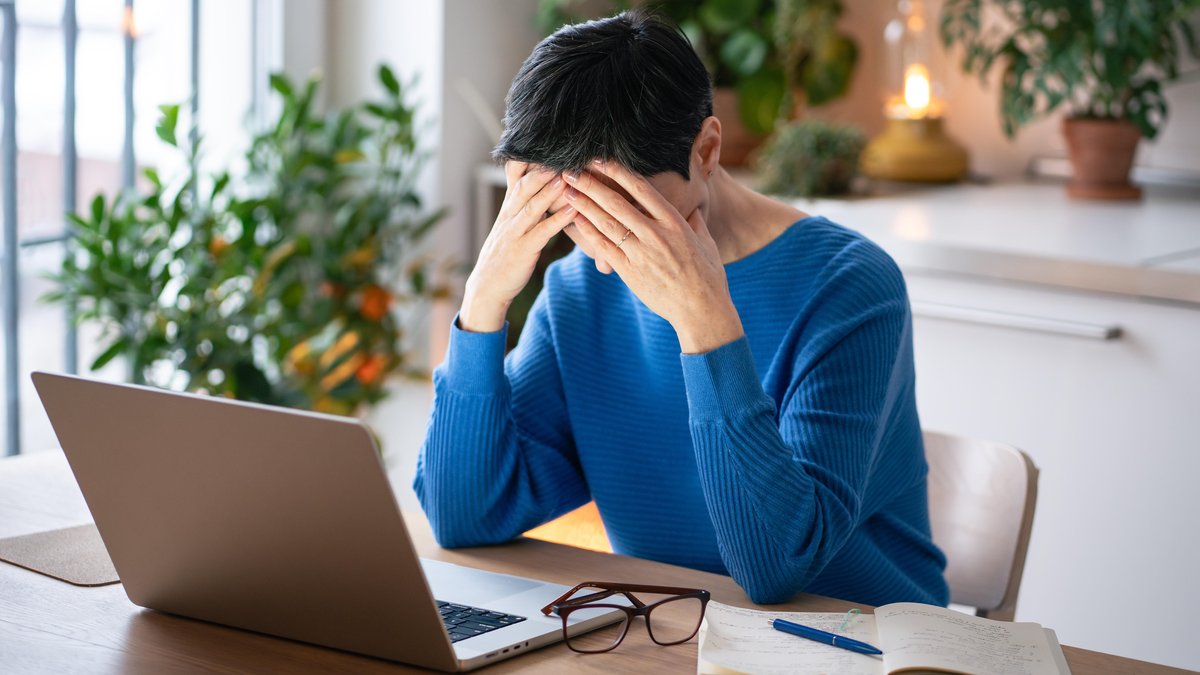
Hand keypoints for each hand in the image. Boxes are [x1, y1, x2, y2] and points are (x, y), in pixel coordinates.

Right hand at [460, 162, 574, 332]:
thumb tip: (541, 182)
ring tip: (567, 175)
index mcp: (509, 205)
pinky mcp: (523, 249)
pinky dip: (558, 220)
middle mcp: (510, 214)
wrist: (488, 285)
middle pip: (524, 184)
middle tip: (563, 150)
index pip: (515, 172)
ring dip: (550, 189)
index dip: (529, 155)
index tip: (547, 138)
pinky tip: (574, 210)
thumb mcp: (511, 223)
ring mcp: (515, 231)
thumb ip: (524, 202)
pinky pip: (543, 232)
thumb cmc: (505, 253)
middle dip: (542, 167)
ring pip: (532, 205)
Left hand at [563, 160, 744, 353]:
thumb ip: (694, 223)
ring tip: (567, 190)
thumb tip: (691, 210)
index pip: (641, 188)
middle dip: (592, 184)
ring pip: (607, 223)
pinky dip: (589, 232)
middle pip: (617, 202)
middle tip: (571, 169)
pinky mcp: (630, 272)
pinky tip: (575, 220)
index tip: (601, 159)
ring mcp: (641, 253)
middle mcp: (656, 234)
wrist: (702, 310)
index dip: (618, 171)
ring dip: (585, 204)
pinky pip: (604, 248)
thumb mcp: (706, 243)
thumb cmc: (707, 276)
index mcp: (675, 222)